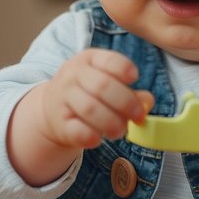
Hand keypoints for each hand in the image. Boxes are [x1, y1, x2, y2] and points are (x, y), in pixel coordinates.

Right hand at [33, 49, 152, 149]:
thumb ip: (130, 92)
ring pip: (91, 108)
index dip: (125, 69)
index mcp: (89, 59)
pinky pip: (77, 130)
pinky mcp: (59, 123)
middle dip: (126, 103)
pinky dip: (92, 136)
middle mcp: (73, 75)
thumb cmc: (88, 94)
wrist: (52, 111)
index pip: (109, 60)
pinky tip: (99, 139)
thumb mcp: (108, 84)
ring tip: (121, 131)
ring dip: (112, 122)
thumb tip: (147, 102)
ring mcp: (62, 98)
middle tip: (137, 117)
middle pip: (103, 86)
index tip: (135, 78)